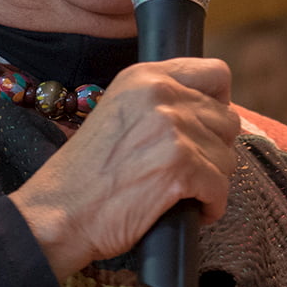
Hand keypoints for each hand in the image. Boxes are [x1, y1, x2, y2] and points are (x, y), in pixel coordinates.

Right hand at [8, 57, 240, 280]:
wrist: (59, 213)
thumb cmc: (87, 173)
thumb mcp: (119, 112)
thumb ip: (160, 103)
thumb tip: (212, 112)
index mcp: (145, 76)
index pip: (215, 73)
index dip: (219, 103)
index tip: (207, 127)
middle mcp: (161, 94)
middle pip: (226, 120)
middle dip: (213, 150)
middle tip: (188, 171)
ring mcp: (172, 130)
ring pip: (227, 156)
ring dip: (211, 181)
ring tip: (183, 193)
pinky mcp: (180, 167)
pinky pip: (220, 188)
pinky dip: (211, 206)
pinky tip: (189, 210)